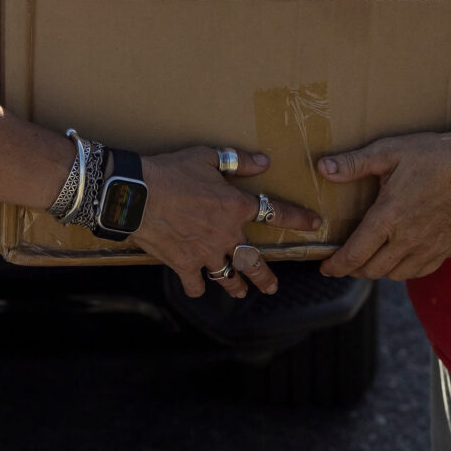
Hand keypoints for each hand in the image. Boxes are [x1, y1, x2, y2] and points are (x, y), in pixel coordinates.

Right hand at [130, 147, 323, 300]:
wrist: (136, 194)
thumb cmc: (171, 171)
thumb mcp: (207, 157)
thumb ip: (238, 162)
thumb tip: (264, 162)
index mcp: (236, 207)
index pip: (276, 214)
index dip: (298, 219)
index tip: (315, 224)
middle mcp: (226, 235)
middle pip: (253, 261)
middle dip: (265, 276)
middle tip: (272, 287)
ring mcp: (205, 253)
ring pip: (228, 277)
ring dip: (235, 286)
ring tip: (240, 292)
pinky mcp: (183, 264)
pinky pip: (195, 283)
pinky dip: (197, 286)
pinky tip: (197, 286)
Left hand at [316, 130, 450, 281]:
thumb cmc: (432, 156)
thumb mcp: (388, 152)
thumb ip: (353, 163)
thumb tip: (323, 168)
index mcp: (388, 217)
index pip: (354, 255)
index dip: (336, 266)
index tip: (326, 268)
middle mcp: (407, 239)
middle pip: (371, 270)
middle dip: (352, 269)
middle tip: (344, 261)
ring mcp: (427, 247)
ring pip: (394, 275)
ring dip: (377, 270)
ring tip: (369, 258)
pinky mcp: (444, 249)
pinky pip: (417, 272)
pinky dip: (403, 271)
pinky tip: (397, 258)